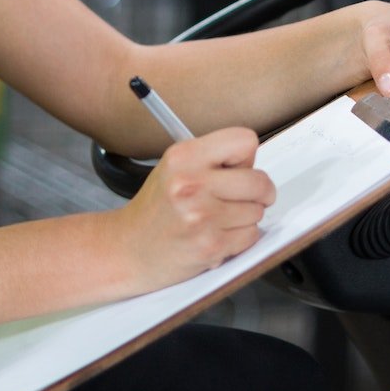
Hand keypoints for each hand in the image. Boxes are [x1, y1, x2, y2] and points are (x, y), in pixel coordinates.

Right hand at [109, 127, 276, 291]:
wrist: (130, 249)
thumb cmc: (156, 209)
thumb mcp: (176, 167)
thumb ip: (213, 158)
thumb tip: (254, 161)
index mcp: (183, 157)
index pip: (245, 141)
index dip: (246, 157)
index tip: (238, 169)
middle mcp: (191, 184)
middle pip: (259, 181)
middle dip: (257, 191)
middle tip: (240, 197)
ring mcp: (202, 217)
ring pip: (258, 211)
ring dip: (245, 217)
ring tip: (217, 218)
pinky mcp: (211, 245)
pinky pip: (250, 236)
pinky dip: (240, 238)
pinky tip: (216, 234)